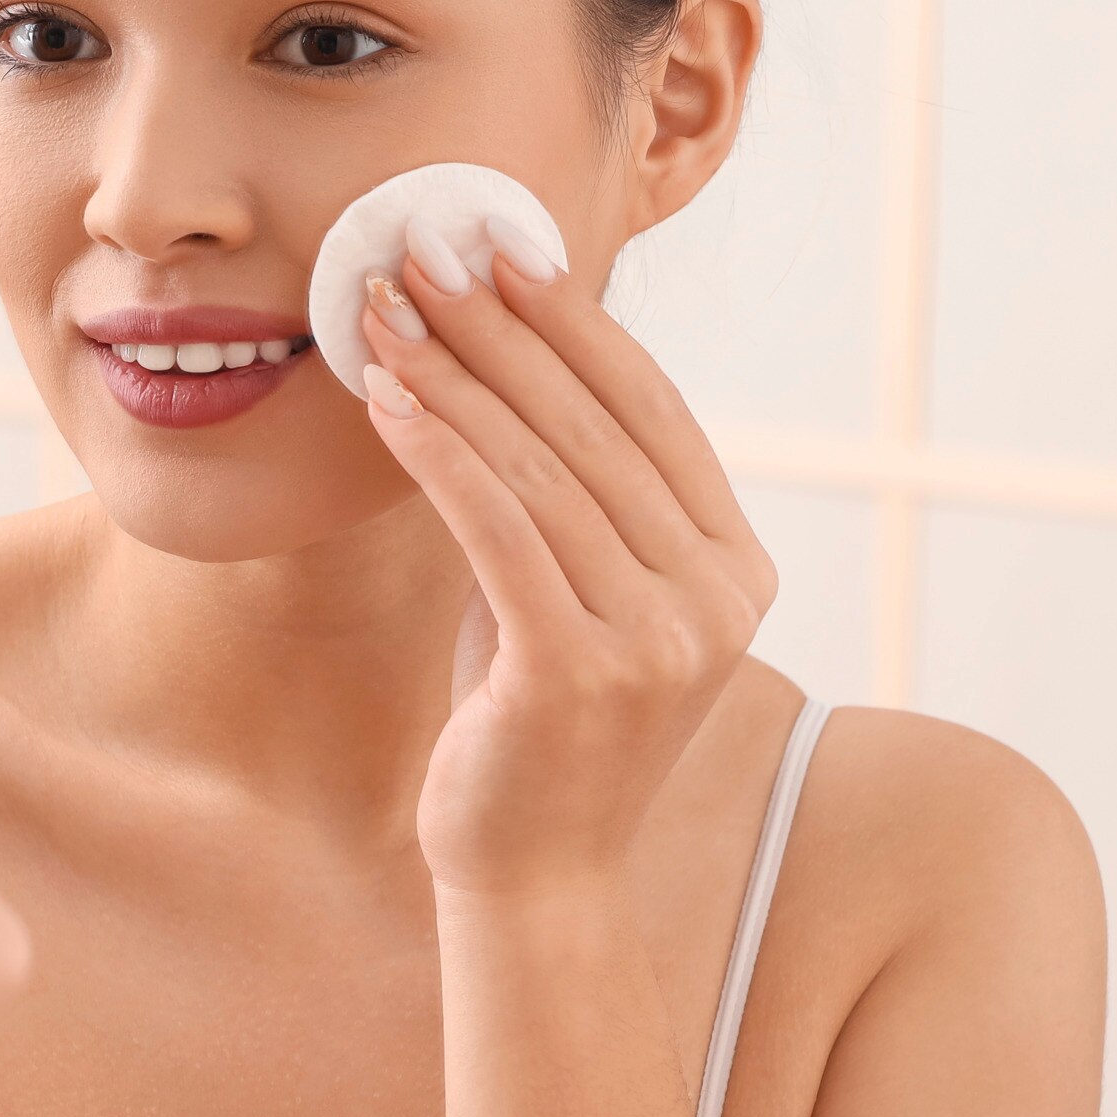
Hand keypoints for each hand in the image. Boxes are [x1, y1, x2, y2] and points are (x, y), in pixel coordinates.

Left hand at [356, 218, 778, 899]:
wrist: (534, 871)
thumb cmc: (533, 715)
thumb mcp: (571, 586)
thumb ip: (568, 492)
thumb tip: (497, 348)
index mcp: (737, 565)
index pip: (651, 407)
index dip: (571, 320)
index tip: (497, 246)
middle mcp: (717, 596)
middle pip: (590, 424)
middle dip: (495, 327)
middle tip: (419, 252)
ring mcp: (660, 638)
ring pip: (537, 467)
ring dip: (450, 376)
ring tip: (380, 313)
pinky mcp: (580, 671)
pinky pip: (497, 530)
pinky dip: (437, 453)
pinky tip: (384, 401)